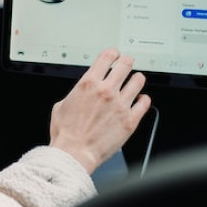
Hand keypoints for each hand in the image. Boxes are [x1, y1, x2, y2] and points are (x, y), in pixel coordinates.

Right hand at [48, 49, 151, 173]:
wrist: (74, 153)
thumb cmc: (66, 134)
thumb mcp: (61, 105)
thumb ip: (76, 94)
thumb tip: (81, 92)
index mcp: (88, 83)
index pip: (107, 57)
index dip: (112, 53)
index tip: (114, 55)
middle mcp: (106, 91)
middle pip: (125, 64)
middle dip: (126, 62)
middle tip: (126, 64)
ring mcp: (120, 105)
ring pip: (138, 80)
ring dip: (136, 79)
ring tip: (135, 81)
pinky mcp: (130, 120)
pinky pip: (145, 102)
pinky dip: (143, 99)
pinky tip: (140, 100)